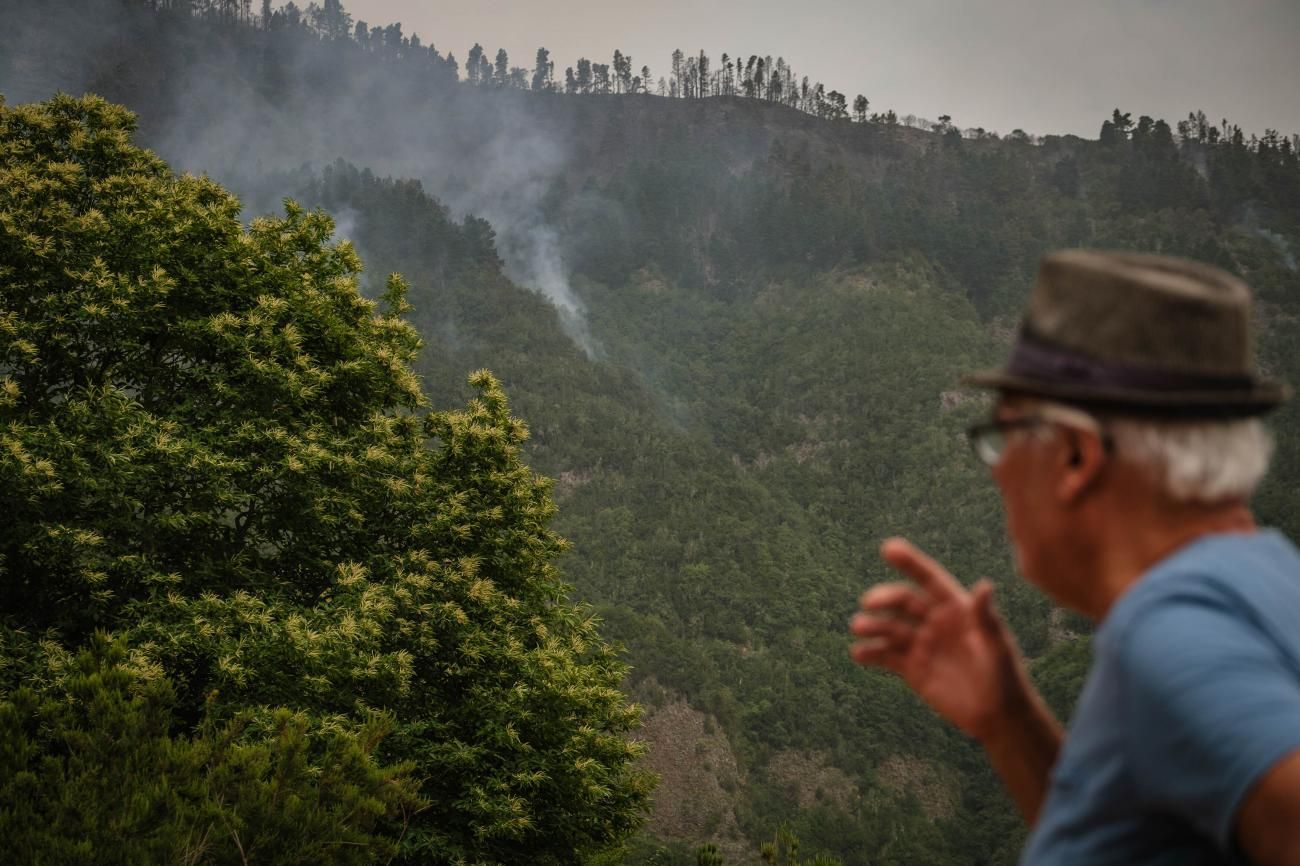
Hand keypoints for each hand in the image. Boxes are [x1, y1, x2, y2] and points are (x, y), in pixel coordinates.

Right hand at [849, 537, 1029, 742]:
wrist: (998, 717)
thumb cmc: (1005, 677)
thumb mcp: (997, 646)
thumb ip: (986, 618)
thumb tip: (984, 585)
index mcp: (957, 609)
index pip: (930, 580)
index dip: (911, 563)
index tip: (888, 548)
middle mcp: (935, 622)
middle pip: (904, 601)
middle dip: (884, 598)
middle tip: (868, 603)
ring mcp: (922, 645)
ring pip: (891, 627)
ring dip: (873, 624)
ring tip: (858, 627)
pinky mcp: (911, 669)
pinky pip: (885, 657)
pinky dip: (870, 653)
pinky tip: (858, 653)